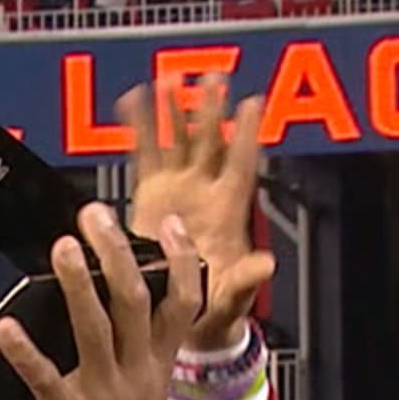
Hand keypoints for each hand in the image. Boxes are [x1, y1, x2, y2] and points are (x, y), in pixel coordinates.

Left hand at [0, 205, 200, 399]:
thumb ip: (133, 366)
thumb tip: (115, 328)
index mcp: (156, 372)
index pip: (183, 305)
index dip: (180, 261)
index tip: (166, 223)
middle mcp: (137, 377)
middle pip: (137, 300)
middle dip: (118, 252)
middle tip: (95, 215)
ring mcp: (106, 398)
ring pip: (100, 328)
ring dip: (81, 284)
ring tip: (64, 246)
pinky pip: (48, 380)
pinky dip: (26, 351)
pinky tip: (4, 327)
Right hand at [121, 73, 275, 353]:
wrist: (178, 321)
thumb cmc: (212, 310)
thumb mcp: (230, 299)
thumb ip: (244, 280)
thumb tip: (266, 264)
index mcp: (225, 214)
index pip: (239, 165)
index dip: (244, 136)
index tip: (252, 104)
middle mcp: (202, 195)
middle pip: (209, 143)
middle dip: (210, 110)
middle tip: (213, 77)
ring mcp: (176, 193)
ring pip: (176, 143)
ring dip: (174, 111)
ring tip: (171, 79)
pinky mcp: (149, 199)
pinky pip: (144, 157)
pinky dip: (137, 129)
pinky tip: (132, 102)